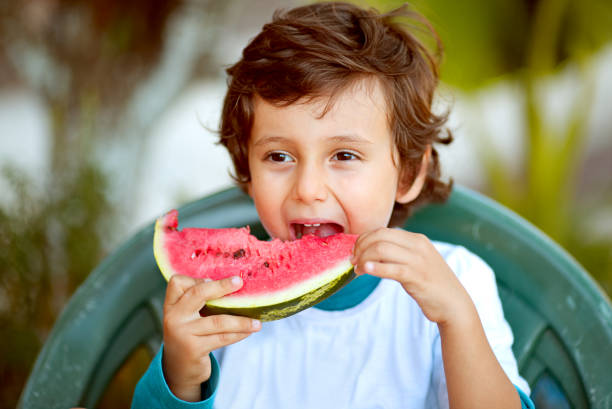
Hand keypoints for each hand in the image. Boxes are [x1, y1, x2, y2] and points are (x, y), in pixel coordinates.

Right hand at [162, 275, 261, 400]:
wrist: (178, 369)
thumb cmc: (190, 335)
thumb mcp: (187, 316)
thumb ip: (200, 301)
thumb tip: (234, 284)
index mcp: (171, 305)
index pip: (178, 283)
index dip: (196, 278)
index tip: (213, 279)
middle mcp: (173, 317)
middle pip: (197, 294)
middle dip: (221, 286)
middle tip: (239, 282)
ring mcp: (182, 333)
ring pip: (218, 321)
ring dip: (241, 321)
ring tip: (257, 322)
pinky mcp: (194, 349)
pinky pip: (222, 338)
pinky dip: (239, 333)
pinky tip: (250, 331)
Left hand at [351, 228, 473, 326]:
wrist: (454, 304)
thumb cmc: (430, 283)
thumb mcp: (416, 261)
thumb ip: (398, 253)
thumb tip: (370, 251)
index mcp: (416, 239)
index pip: (382, 231)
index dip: (363, 239)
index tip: (355, 252)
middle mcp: (418, 246)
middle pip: (379, 237)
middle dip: (360, 247)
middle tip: (353, 261)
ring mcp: (418, 261)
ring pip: (381, 250)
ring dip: (364, 259)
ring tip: (358, 269)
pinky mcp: (417, 277)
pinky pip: (391, 268)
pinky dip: (375, 268)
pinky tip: (365, 271)